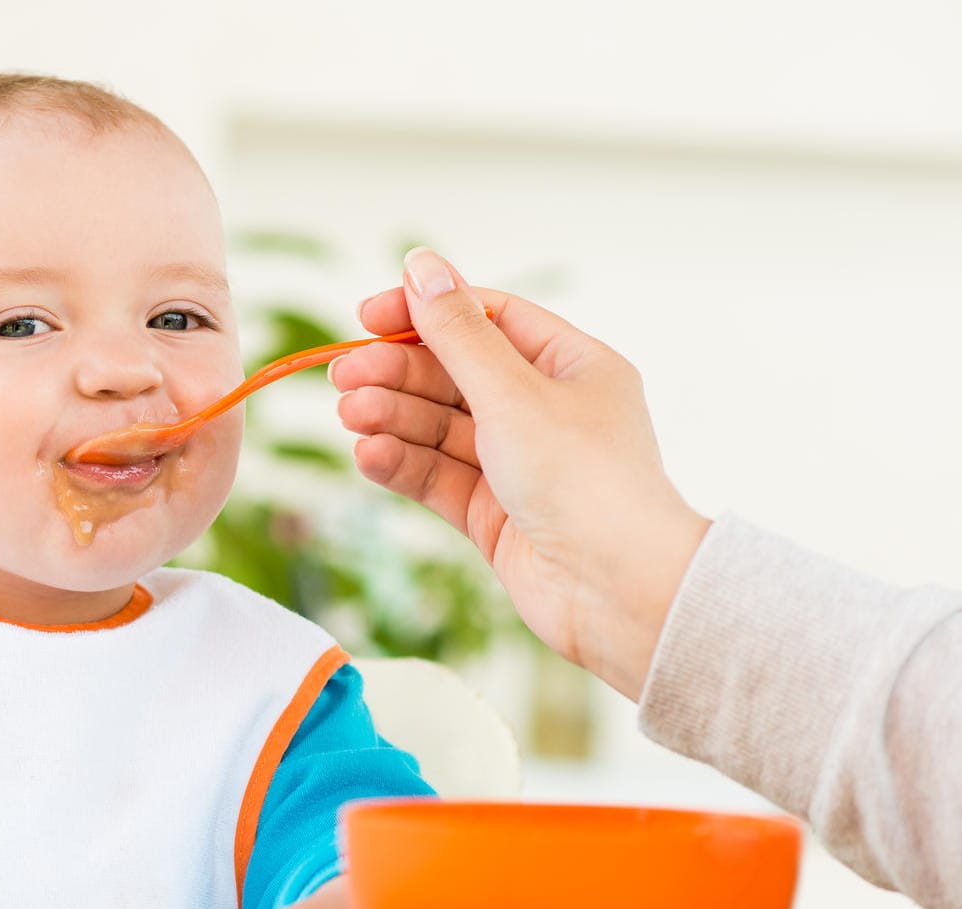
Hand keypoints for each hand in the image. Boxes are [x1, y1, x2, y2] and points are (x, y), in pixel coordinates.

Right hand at [331, 248, 708, 698]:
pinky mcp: (497, 516)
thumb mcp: (512, 393)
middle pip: (455, 376)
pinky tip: (369, 455)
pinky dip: (403, 464)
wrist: (619, 592)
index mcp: (571, 366)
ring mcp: (520, 466)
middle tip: (342, 377)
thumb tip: (421, 264)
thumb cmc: (586, 481)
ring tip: (350, 416)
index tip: (368, 317)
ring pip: (441, 429)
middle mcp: (547, 412)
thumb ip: (457, 333)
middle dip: (397, 374)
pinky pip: (440, 478)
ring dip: (393, 418)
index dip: (426, 313)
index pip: (487, 321)